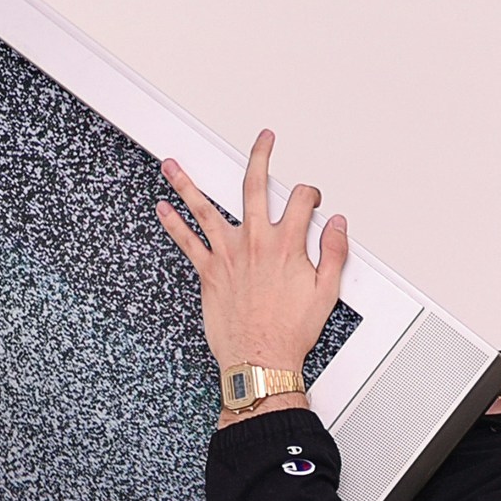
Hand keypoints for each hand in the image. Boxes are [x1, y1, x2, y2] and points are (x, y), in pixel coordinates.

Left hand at [157, 130, 349, 402]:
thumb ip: (334, 252)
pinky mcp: (209, 272)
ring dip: (187, 183)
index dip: (310, 195)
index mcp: (286, 245)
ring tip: (173, 165)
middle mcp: (255, 242)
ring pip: (204, 208)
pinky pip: (186, 242)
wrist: (261, 360)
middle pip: (254, 185)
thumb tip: (337, 225)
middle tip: (263, 140)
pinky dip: (173, 224)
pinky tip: (163, 209)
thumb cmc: (289, 333)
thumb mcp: (326, 292)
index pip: (301, 200)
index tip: (311, 200)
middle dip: (260, 155)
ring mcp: (229, 254)